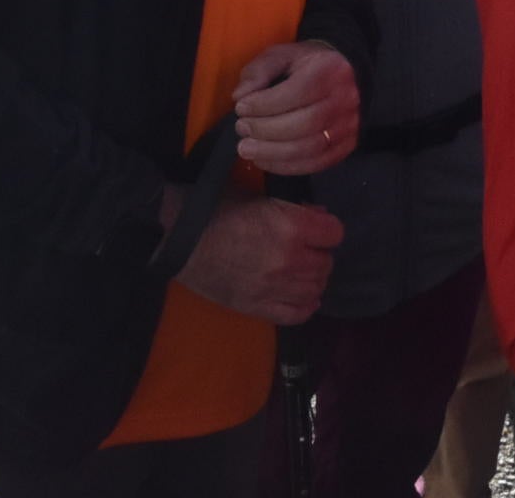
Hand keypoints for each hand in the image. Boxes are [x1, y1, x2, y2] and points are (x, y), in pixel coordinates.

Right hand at [174, 196, 343, 324]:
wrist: (179, 240)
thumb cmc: (217, 211)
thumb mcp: (260, 198)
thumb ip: (293, 209)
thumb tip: (319, 215)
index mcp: (291, 227)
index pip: (335, 234)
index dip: (327, 230)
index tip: (317, 229)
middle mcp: (289, 260)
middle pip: (326, 264)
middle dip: (319, 254)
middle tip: (306, 250)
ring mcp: (274, 287)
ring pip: (315, 289)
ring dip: (312, 279)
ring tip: (301, 272)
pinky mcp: (257, 308)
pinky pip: (296, 314)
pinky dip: (305, 306)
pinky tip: (302, 297)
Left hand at [233, 40, 358, 174]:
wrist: (345, 78)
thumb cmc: (307, 66)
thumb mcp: (282, 55)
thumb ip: (260, 70)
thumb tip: (240, 95)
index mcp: (330, 71)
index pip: (298, 91)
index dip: (265, 104)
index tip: (241, 107)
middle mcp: (345, 99)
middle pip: (305, 123)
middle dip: (266, 129)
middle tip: (242, 128)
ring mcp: (347, 126)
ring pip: (309, 148)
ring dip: (272, 152)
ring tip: (246, 148)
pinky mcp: (344, 147)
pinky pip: (314, 164)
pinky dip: (285, 166)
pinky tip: (263, 160)